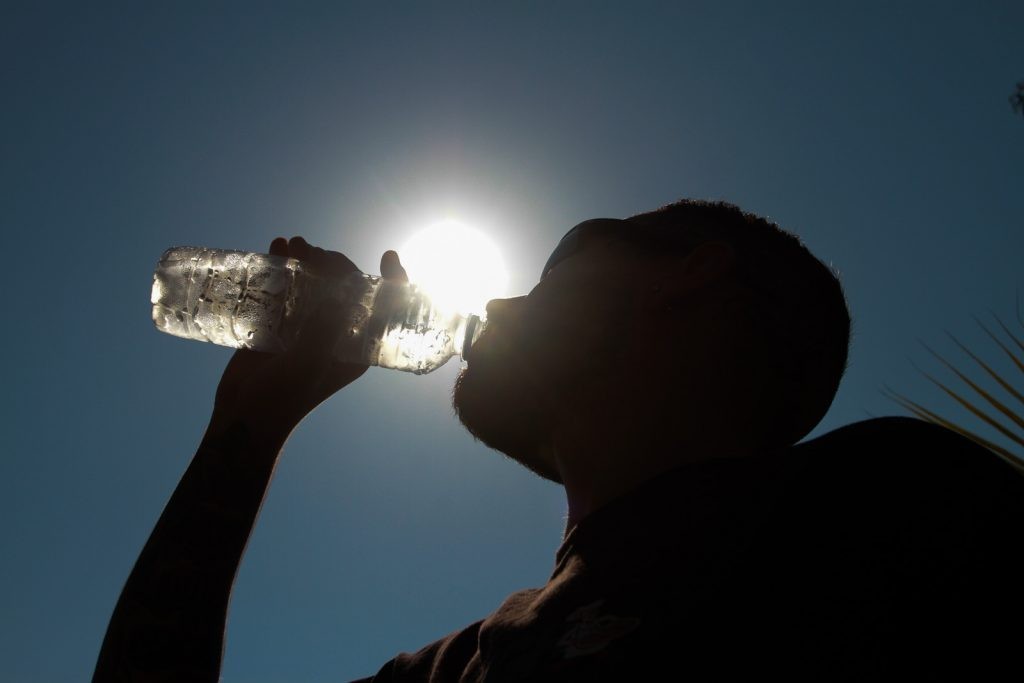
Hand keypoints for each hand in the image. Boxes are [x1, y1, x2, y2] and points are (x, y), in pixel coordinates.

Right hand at [208, 236, 407, 440]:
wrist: (243, 416)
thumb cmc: (282, 399)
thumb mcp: (308, 365)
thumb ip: (323, 332)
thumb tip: (341, 296)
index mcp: (358, 346)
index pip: (385, 309)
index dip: (392, 281)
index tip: (388, 255)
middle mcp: (337, 331)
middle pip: (347, 286)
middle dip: (335, 263)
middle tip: (314, 253)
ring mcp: (309, 324)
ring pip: (317, 282)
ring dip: (307, 259)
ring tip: (291, 244)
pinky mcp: (281, 320)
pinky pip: (288, 286)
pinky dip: (283, 265)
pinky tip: (275, 248)